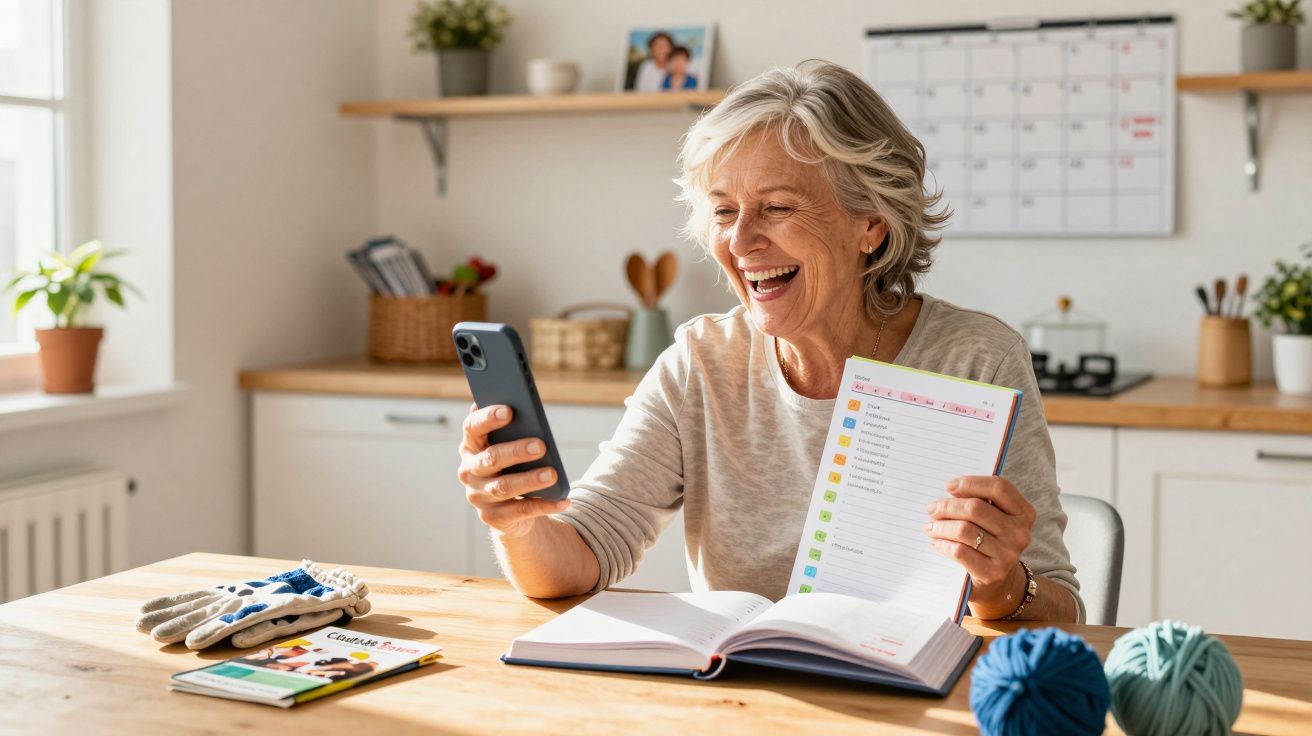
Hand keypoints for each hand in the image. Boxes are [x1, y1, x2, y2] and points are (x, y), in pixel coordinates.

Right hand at [459, 403, 569, 539]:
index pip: (472, 428)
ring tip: (552, 474)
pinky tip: (563, 500)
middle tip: (540, 445)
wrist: (507, 509)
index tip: (509, 410)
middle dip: (516, 451)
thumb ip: (512, 431)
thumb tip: (526, 412)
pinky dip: (544, 505)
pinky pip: (521, 510)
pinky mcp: (493, 517)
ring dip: (529, 480)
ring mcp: (479, 496)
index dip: (487, 418)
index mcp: (471, 447)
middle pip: (491, 458)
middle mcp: (469, 471)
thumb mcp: (509, 448)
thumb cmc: (511, 467)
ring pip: (504, 487)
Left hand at [924, 476, 1035, 611]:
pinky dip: (943, 544)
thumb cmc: (989, 541)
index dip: (971, 483)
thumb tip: (950, 490)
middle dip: (947, 506)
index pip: (999, 488)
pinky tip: (937, 542)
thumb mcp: (993, 519)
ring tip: (931, 526)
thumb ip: (980, 501)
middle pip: (976, 508)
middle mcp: (1020, 533)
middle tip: (932, 509)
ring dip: (941, 526)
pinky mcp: (993, 572)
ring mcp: (1008, 554)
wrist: (998, 582)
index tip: (950, 486)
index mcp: (1024, 513)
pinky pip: (959, 551)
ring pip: (964, 530)